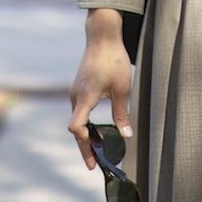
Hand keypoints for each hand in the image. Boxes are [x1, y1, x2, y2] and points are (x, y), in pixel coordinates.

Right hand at [68, 8, 133, 170]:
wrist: (102, 37)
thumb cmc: (113, 60)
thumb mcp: (122, 88)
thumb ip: (121, 113)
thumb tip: (126, 136)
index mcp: (85, 97)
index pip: (77, 127)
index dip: (84, 144)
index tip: (94, 158)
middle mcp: (76, 96)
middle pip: (76, 128)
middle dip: (85, 147)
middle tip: (94, 165)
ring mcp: (75, 91)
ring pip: (77, 119)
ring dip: (85, 135)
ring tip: (96, 150)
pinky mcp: (78, 87)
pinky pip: (79, 110)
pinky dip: (85, 123)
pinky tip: (95, 130)